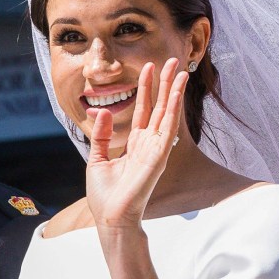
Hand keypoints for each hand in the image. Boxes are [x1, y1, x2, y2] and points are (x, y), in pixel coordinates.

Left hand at [85, 58, 187, 231]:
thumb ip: (102, 135)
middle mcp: (149, 144)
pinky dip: (173, 108)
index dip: (147, 89)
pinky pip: (169, 128)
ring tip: (181, 69)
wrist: (111, 217)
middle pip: (160, 107)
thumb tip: (102, 111)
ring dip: (175, 91)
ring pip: (168, 113)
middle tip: (172, 60)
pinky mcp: (159, 157)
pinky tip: (177, 91)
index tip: (149, 68)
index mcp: (136, 144)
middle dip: (165, 83)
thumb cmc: (106, 195)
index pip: (145, 110)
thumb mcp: (97, 159)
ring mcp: (156, 150)